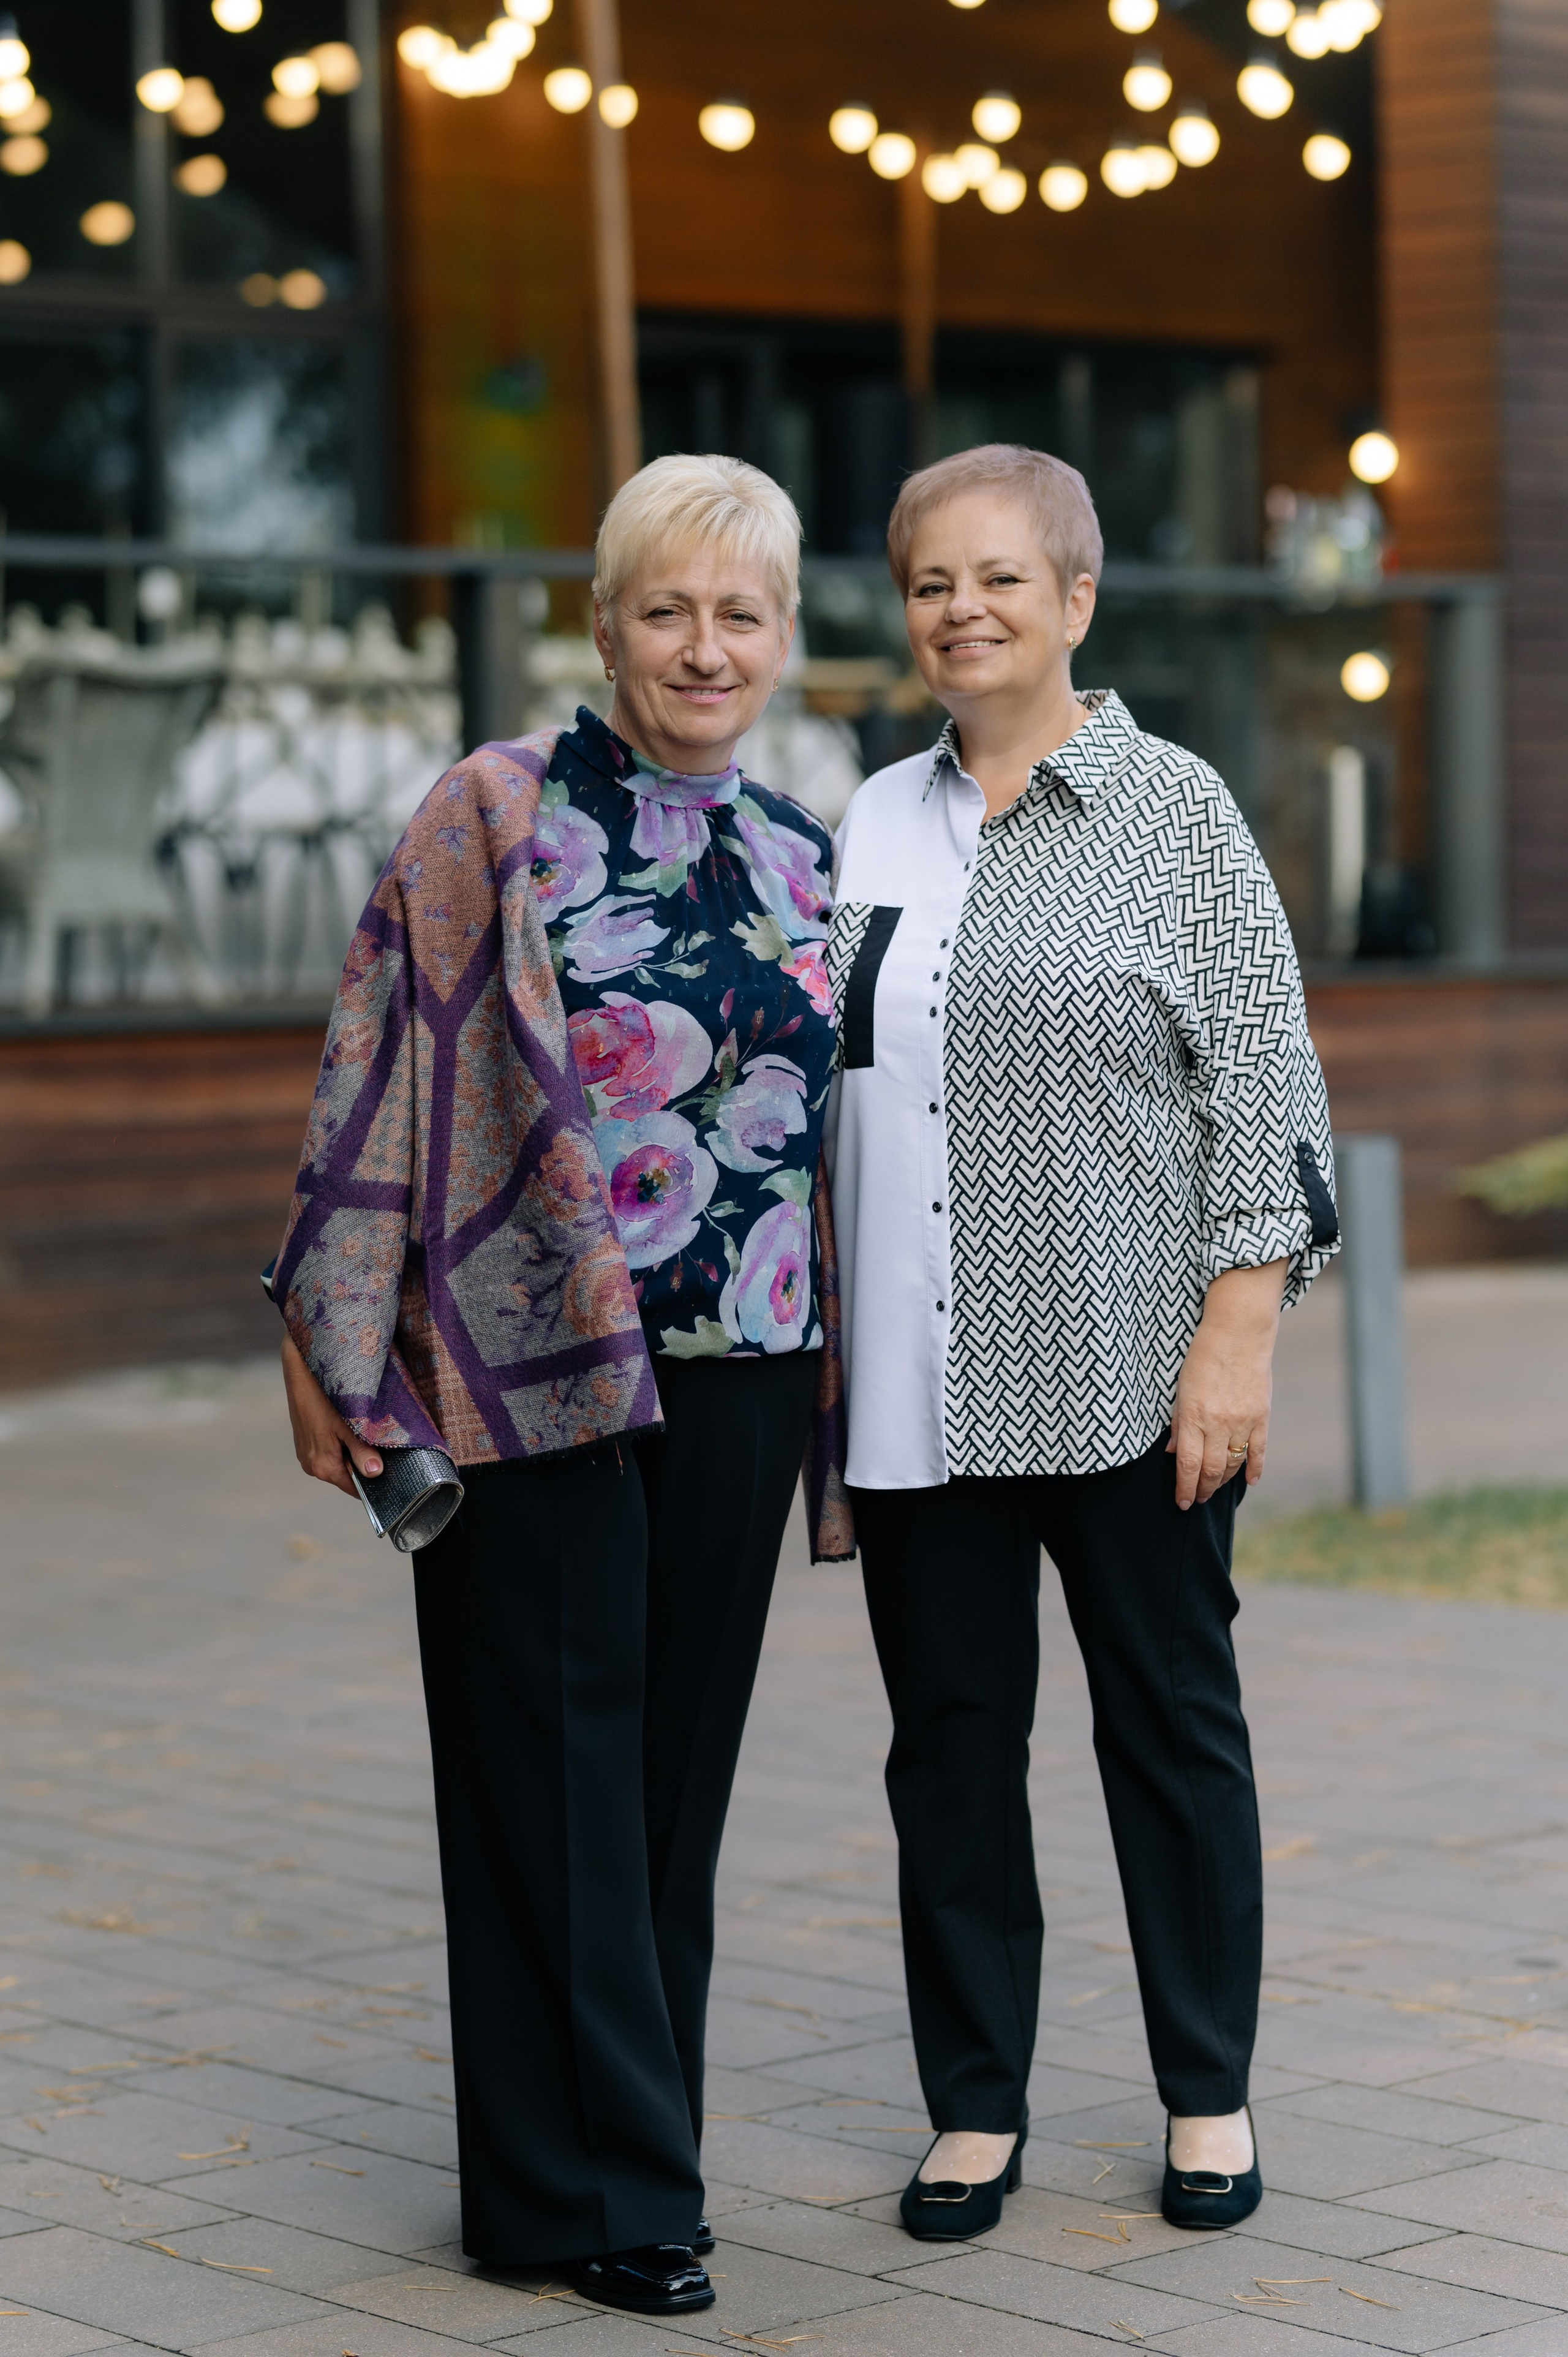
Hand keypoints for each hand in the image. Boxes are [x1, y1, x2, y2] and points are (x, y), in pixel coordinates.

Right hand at [280, 1332, 382, 1496]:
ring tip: (366, 1432)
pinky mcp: (306, 1441)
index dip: (374, 1484)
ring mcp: (307, 1453)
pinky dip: (343, 1443)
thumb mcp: (349, 1424)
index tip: (393, 1474)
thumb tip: (375, 1474)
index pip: (355, 1488)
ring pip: (340, 1461)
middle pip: (347, 1475)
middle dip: (365, 1464)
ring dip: (354, 1451)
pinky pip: (330, 1450)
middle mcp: (311, 1465)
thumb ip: (362, 1451)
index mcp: (322, 1466)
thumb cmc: (325, 1395)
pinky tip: (351, 1425)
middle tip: (384, 1447)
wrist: (302, 1369)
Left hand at [1168, 1260, 1286, 1509]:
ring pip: (1233, 1465)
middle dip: (1202, 1490)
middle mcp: (1218, 1424)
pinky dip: (1254, 1470)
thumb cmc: (1203, 1356)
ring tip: (1213, 1488)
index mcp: (1193, 1417)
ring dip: (1222, 1482)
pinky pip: (1259, 1452)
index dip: (1184, 1489)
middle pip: (1210, 1471)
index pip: (1188, 1465)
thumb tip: (1173, 1452)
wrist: (1238, 1332)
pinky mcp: (1262, 1417)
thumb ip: (1177, 1422)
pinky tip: (1249, 1481)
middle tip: (1196, 1499)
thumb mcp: (1180, 1388)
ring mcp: (1242, 1422)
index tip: (1182, 1503)